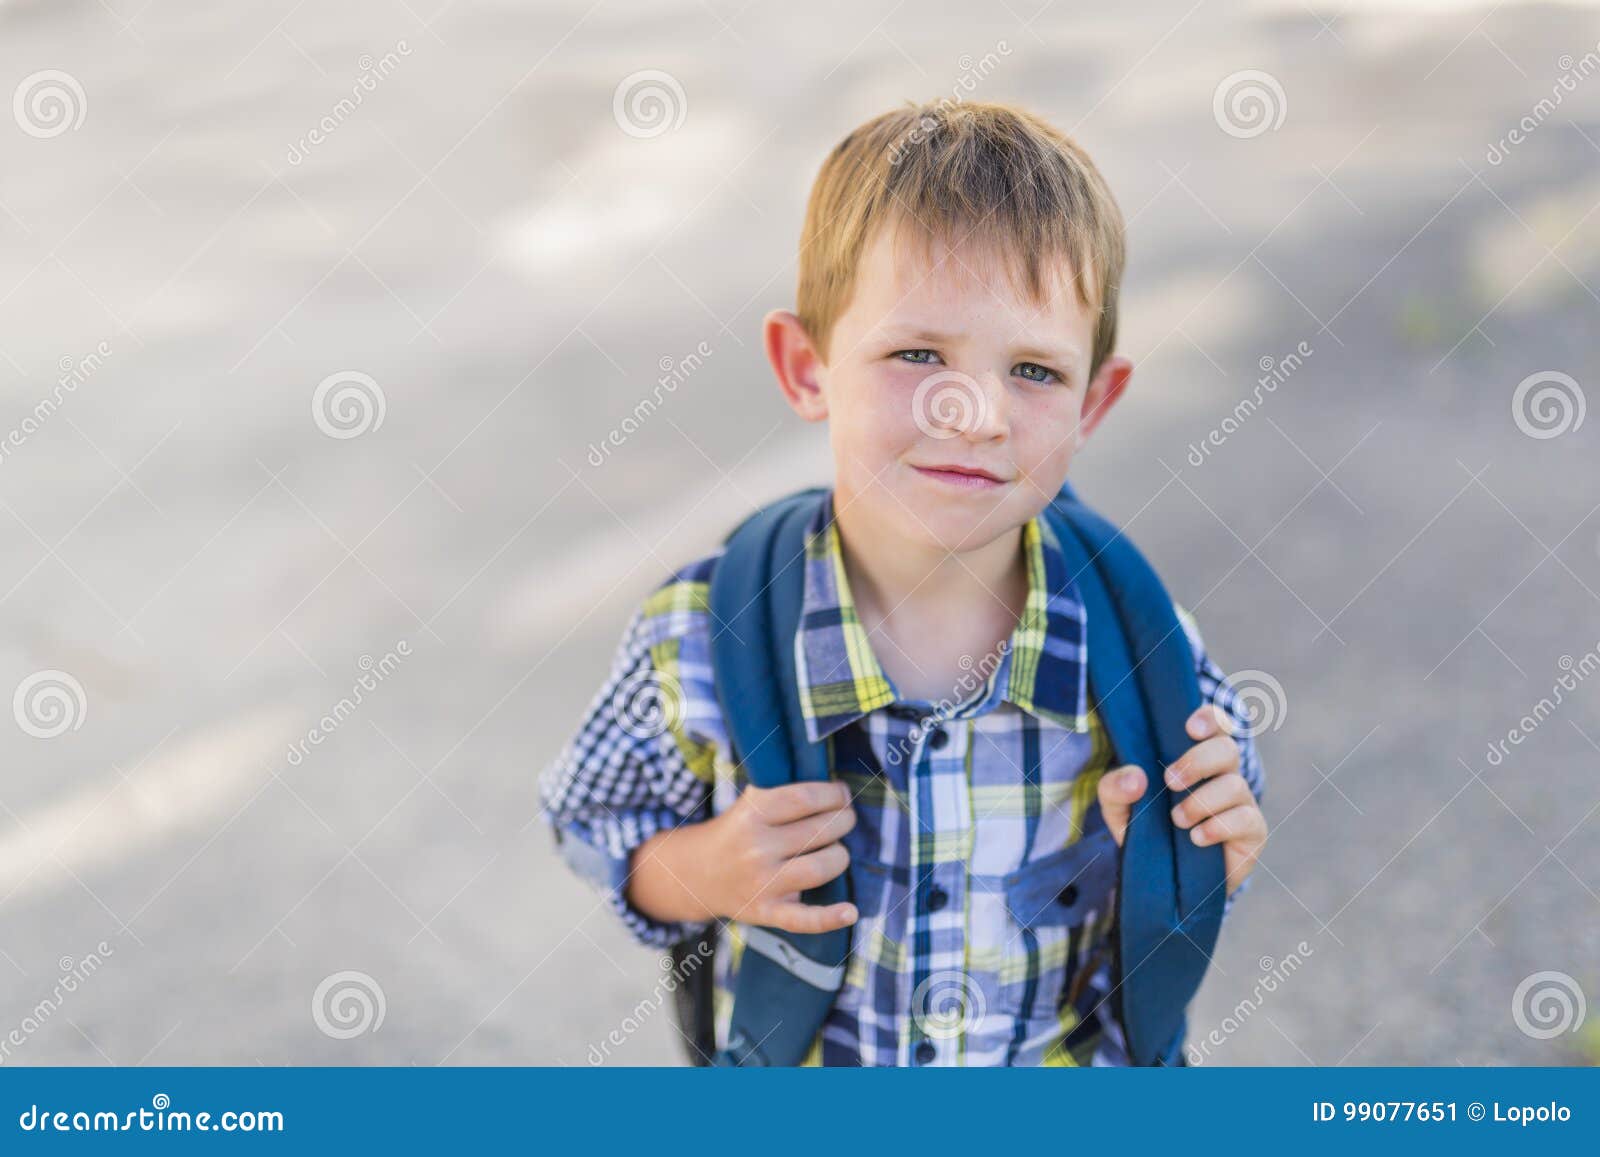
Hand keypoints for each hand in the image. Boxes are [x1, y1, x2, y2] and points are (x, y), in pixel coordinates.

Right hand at [708, 780, 859, 932]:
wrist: (696, 873)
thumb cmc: (736, 833)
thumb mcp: (748, 803)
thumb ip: (784, 792)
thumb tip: (836, 789)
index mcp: (752, 814)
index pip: (805, 798)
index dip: (833, 794)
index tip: (842, 794)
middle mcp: (756, 848)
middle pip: (820, 831)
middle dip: (843, 821)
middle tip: (845, 819)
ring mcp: (761, 883)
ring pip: (819, 868)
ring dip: (840, 856)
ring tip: (837, 851)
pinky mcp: (766, 912)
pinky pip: (802, 919)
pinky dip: (829, 918)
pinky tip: (850, 912)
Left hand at [1095, 704, 1266, 897]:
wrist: (1165, 878)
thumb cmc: (1146, 829)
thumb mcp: (1119, 808)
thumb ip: (1115, 788)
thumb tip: (1135, 778)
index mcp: (1196, 757)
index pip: (1214, 724)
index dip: (1209, 719)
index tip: (1190, 728)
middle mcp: (1224, 774)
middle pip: (1227, 748)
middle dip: (1197, 761)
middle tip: (1169, 781)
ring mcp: (1242, 802)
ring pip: (1236, 785)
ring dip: (1201, 802)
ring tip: (1176, 821)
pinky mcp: (1252, 832)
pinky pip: (1246, 819)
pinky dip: (1217, 827)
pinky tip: (1196, 838)